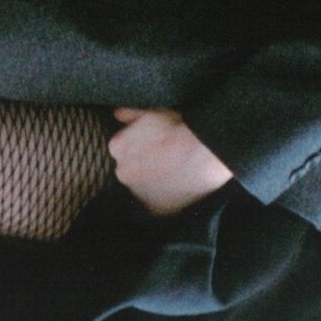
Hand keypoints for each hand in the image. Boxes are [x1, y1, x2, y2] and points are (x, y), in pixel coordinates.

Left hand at [108, 107, 233, 215]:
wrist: (203, 153)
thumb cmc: (177, 128)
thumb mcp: (152, 112)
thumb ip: (129, 113)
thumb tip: (117, 114)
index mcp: (117, 147)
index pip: (121, 147)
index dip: (139, 144)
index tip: (154, 143)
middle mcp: (121, 172)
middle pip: (129, 169)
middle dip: (143, 164)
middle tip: (165, 158)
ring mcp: (137, 193)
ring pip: (142, 186)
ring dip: (152, 181)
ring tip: (174, 172)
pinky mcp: (155, 208)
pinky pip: (157, 202)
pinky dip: (164, 196)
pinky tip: (178, 186)